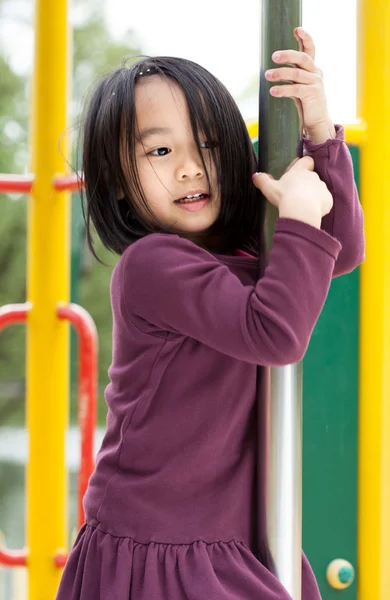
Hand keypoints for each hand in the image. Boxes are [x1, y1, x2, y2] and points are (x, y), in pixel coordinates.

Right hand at [252, 156, 332, 228]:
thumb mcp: (269, 188)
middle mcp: (314, 176)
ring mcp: (322, 187)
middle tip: (296, 195)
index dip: (304, 165)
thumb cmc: (285, 197)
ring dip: (313, 195)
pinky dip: (320, 206)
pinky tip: (310, 212)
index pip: (307, 160)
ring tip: (303, 206)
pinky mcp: (328, 199)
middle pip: (312, 177)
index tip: (298, 173)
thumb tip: (255, 176)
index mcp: (300, 171)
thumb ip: (262, 180)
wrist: (300, 211)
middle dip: (307, 184)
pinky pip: (325, 201)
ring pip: (319, 189)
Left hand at [265, 28, 335, 142]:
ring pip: (297, 73)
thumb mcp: (298, 86)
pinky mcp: (312, 94)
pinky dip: (283, 89)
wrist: (317, 121)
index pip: (310, 49)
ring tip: (267, 75)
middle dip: (288, 55)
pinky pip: (296, 89)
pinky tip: (273, 91)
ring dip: (280, 73)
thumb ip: (292, 77)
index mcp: (313, 68)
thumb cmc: (305, 103)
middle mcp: (316, 73)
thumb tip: (272, 70)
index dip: (305, 38)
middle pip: (303, 58)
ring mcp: (316, 83)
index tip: (296, 29)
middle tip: (274, 56)